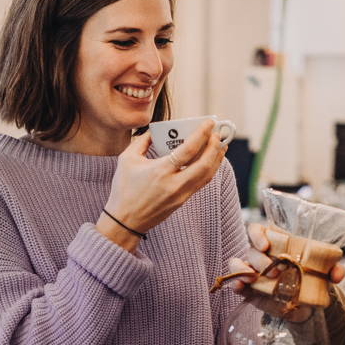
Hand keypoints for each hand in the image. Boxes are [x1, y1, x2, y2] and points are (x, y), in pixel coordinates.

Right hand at [99, 122, 226, 242]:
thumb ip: (142, 141)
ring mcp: (181, 194)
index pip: (188, 150)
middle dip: (215, 146)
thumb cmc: (124, 189)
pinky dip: (209, 169)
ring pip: (207, 175)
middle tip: (217, 133)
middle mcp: (175, 184)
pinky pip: (201, 182)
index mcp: (160, 171)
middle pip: (205, 164)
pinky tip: (211, 160)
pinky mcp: (183, 201)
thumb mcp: (127, 160)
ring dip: (216, 158)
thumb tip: (154, 130)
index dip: (202, 134)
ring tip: (220, 145)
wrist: (125, 221)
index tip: (209, 123)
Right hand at [224, 223, 344, 320]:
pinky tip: (240, 286)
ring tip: (253, 278)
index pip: (257, 230)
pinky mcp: (249, 288)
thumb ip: (333, 269)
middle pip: (251, 249)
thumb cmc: (311, 277)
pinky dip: (235, 283)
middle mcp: (260, 255)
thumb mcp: (324, 271)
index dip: (258, 235)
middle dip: (261, 259)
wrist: (306, 303)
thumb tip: (337, 273)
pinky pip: (236, 282)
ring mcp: (252, 271)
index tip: (267, 245)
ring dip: (243, 269)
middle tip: (276, 271)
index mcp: (275, 243)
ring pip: (239, 263)